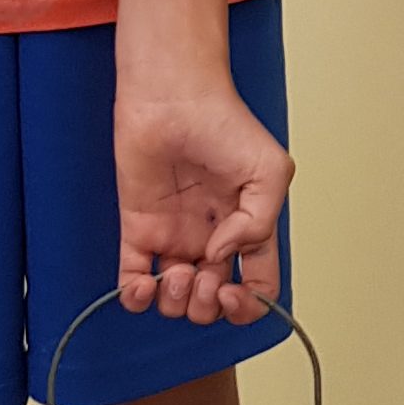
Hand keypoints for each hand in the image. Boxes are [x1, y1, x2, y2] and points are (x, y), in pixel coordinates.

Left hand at [114, 64, 292, 323]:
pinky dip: (135, 298)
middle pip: (213, 301)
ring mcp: (175, 236)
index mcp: (248, 228)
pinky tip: (143, 285)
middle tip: (204, 280)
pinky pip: (133, 282)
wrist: (172, 97)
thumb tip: (221, 257)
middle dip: (208, 307)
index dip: (249, 305)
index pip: (257, 286)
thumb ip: (259, 224)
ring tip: (176, 274)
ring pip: (176, 300)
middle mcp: (212, 238)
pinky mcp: (138, 230)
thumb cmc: (223, 122)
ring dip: (176, 303)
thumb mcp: (270, 171)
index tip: (234, 292)